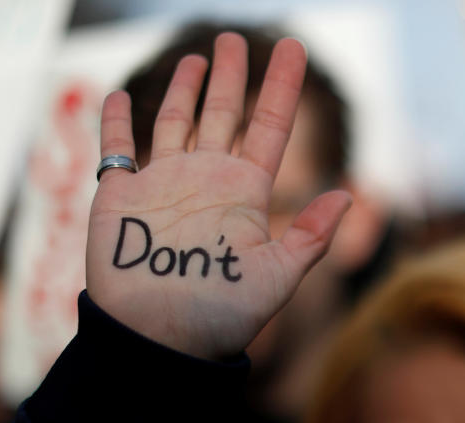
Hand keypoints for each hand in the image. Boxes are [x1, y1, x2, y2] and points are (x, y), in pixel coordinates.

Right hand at [86, 33, 351, 360]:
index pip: (270, 127)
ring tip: (198, 58)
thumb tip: (348, 196)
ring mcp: (164, 185)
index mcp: (246, 193)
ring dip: (185, 90)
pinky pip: (116, 149)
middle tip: (236, 40)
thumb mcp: (277, 277)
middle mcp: (208, 181)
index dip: (283, 87)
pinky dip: (116, 121)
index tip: (294, 48)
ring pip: (176, 123)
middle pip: (224, 114)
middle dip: (232, 77)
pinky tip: (122, 96)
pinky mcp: (121, 197)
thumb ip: (310, 237)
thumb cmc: (221, 315)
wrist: (159, 340)